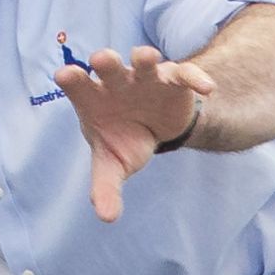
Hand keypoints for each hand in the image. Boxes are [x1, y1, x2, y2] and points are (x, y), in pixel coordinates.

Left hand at [57, 44, 215, 225]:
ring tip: (147, 57)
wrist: (155, 128)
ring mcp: (145, 78)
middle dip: (106, 61)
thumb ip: (106, 188)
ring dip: (144, 58)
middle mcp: (116, 82)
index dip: (72, 79)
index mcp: (93, 98)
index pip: (77, 84)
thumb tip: (107, 217)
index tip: (66, 75)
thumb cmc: (124, 140)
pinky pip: (184, 74)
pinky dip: (195, 77)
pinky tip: (208, 89)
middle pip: (109, 67)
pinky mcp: (173, 80)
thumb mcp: (113, 165)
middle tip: (102, 59)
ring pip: (143, 62)